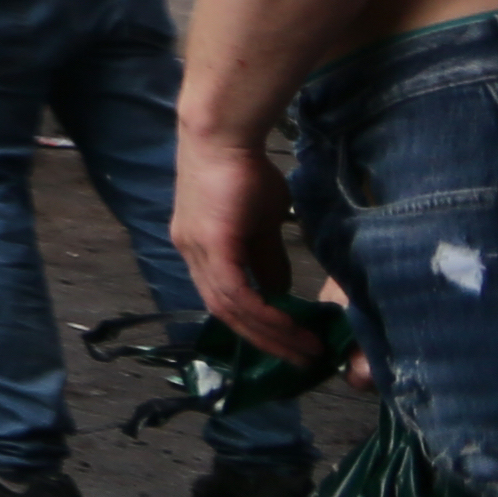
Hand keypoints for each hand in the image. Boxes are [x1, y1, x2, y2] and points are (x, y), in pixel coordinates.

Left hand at [173, 129, 315, 364]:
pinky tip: (290, 327)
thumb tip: (279, 294)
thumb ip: (265, 258)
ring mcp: (196, 250)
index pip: (223, 301)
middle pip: (225, 313)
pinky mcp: (211, 244)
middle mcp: (190, 255)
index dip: (253, 327)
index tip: (286, 345)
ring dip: (271, 334)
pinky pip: (236, 292)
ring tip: (306, 350)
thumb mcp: (259, 224)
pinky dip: (264, 314)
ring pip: (231, 309)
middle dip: (265, 341)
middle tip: (301, 361)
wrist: (224, 134)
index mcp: (198, 250)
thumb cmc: (243, 171)